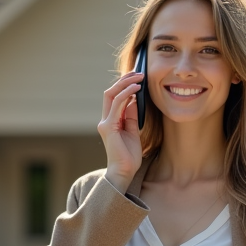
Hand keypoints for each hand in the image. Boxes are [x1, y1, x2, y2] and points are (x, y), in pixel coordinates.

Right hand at [98, 71, 143, 191]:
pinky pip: (117, 105)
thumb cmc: (129, 155)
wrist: (124, 172)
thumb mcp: (133, 131)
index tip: (137, 78)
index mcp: (110, 121)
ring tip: (140, 78)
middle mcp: (105, 120)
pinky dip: (126, 94)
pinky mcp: (109, 127)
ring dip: (126, 84)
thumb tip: (134, 99)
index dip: (124, 85)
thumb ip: (131, 116)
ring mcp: (105, 123)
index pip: (113, 97)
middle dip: (124, 80)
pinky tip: (136, 90)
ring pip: (112, 95)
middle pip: (110, 93)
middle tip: (139, 73)